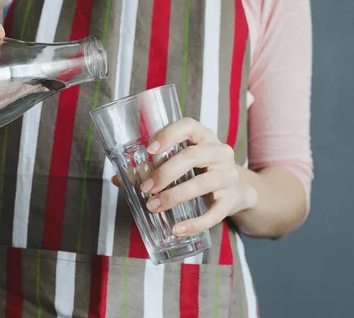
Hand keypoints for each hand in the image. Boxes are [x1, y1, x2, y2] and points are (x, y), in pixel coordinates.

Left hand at [121, 118, 256, 236]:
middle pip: (193, 156)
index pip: (189, 126)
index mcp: (204, 137)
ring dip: (174, 196)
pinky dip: (194, 223)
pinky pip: (214, 214)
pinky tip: (177, 230)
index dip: (169, 134)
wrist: (238, 189)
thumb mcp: (181, 162)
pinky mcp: (231, 200)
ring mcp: (228, 176)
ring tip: (153, 206)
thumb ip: (151, 167)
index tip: (149, 149)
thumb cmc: (199, 171)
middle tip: (146, 187)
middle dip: (165, 172)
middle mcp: (220, 152)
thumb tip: (117, 178)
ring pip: (202, 184)